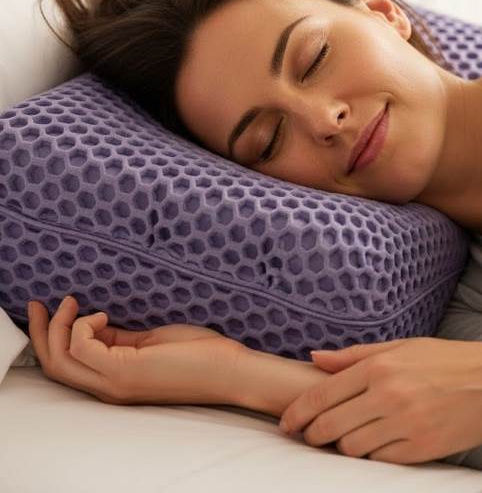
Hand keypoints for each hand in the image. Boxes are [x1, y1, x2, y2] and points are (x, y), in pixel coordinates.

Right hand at [27, 295, 247, 405]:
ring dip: (56, 328)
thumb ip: (122, 340)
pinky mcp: (126, 372)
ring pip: (60, 360)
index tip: (56, 307)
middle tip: (39, 304)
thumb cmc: (202, 356)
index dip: (54, 337)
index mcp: (115, 381)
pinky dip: (83, 327)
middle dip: (40, 333)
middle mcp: (109, 388)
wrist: (233, 372)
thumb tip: (99, 326)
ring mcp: (116, 383)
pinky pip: (82, 348)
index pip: (68, 365)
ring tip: (70, 303)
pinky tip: (102, 315)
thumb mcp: (152, 344)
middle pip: (54, 366)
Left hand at [278, 337, 481, 464]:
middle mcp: (389, 393)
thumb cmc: (450, 359)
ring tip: (356, 437)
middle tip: (314, 437)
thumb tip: (314, 358)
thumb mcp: (403, 346)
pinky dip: (376, 454)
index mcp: (380, 366)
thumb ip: (356, 355)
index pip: (320, 395)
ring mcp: (406, 422)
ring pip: (352, 448)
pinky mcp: (423, 447)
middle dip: (315, 435)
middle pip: (329, 427)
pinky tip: (384, 443)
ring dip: (347, 446)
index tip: (288, 425)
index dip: (297, 414)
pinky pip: (381, 459)